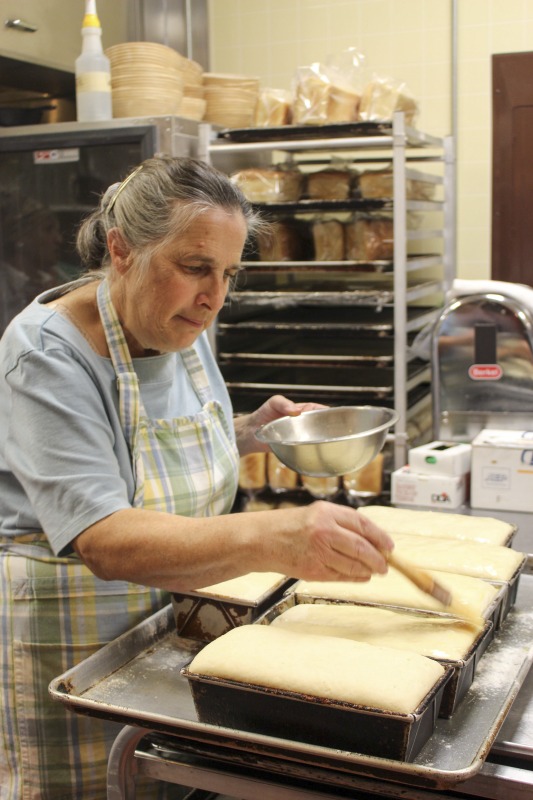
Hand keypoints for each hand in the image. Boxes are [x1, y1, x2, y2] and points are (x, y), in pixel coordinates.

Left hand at [234, 394, 326, 454]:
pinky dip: (312, 450)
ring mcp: (300, 436)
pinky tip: (316, 452)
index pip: (319, 411)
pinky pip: (306, 448)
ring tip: (328, 443)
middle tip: (334, 432)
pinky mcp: (295, 447)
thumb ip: (283, 403)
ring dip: (321, 440)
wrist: (251, 432)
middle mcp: (303, 424)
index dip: (327, 413)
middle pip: (321, 426)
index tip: (333, 416)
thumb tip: (296, 410)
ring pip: (315, 438)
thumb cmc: (263, 414)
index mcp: (302, 411)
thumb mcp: (273, 403)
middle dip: (329, 428)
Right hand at [268, 501, 393, 582]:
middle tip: (385, 565)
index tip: (390, 546)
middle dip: (377, 558)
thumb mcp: (317, 514)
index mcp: (327, 512)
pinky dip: (353, 578)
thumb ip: (343, 523)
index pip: (362, 524)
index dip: (380, 537)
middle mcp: (323, 531)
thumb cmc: (291, 526)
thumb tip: (373, 540)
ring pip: (353, 565)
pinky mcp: (313, 570)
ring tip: (374, 571)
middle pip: (361, 547)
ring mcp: (318, 552)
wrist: (263, 540)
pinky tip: (360, 576)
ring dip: (367, 570)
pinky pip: (340, 576)